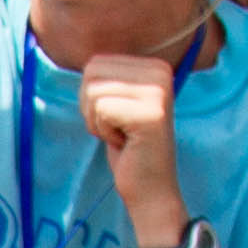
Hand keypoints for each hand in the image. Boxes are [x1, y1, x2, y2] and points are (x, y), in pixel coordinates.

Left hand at [77, 52, 185, 233]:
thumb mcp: (115, 104)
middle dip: (91, 107)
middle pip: (91, 73)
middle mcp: (161, 72)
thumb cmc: (128, 146)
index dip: (93, 96)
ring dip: (96, 120)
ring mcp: (158, 91)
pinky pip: (99, 110)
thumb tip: (85, 61)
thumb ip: (105, 79)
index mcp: (155, 65)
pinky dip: (102, 132)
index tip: (117, 116)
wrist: (150, 186)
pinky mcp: (150, 113)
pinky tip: (125, 142)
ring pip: (92, 92)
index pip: (95, 63)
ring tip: (121, 133)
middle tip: (117, 127)